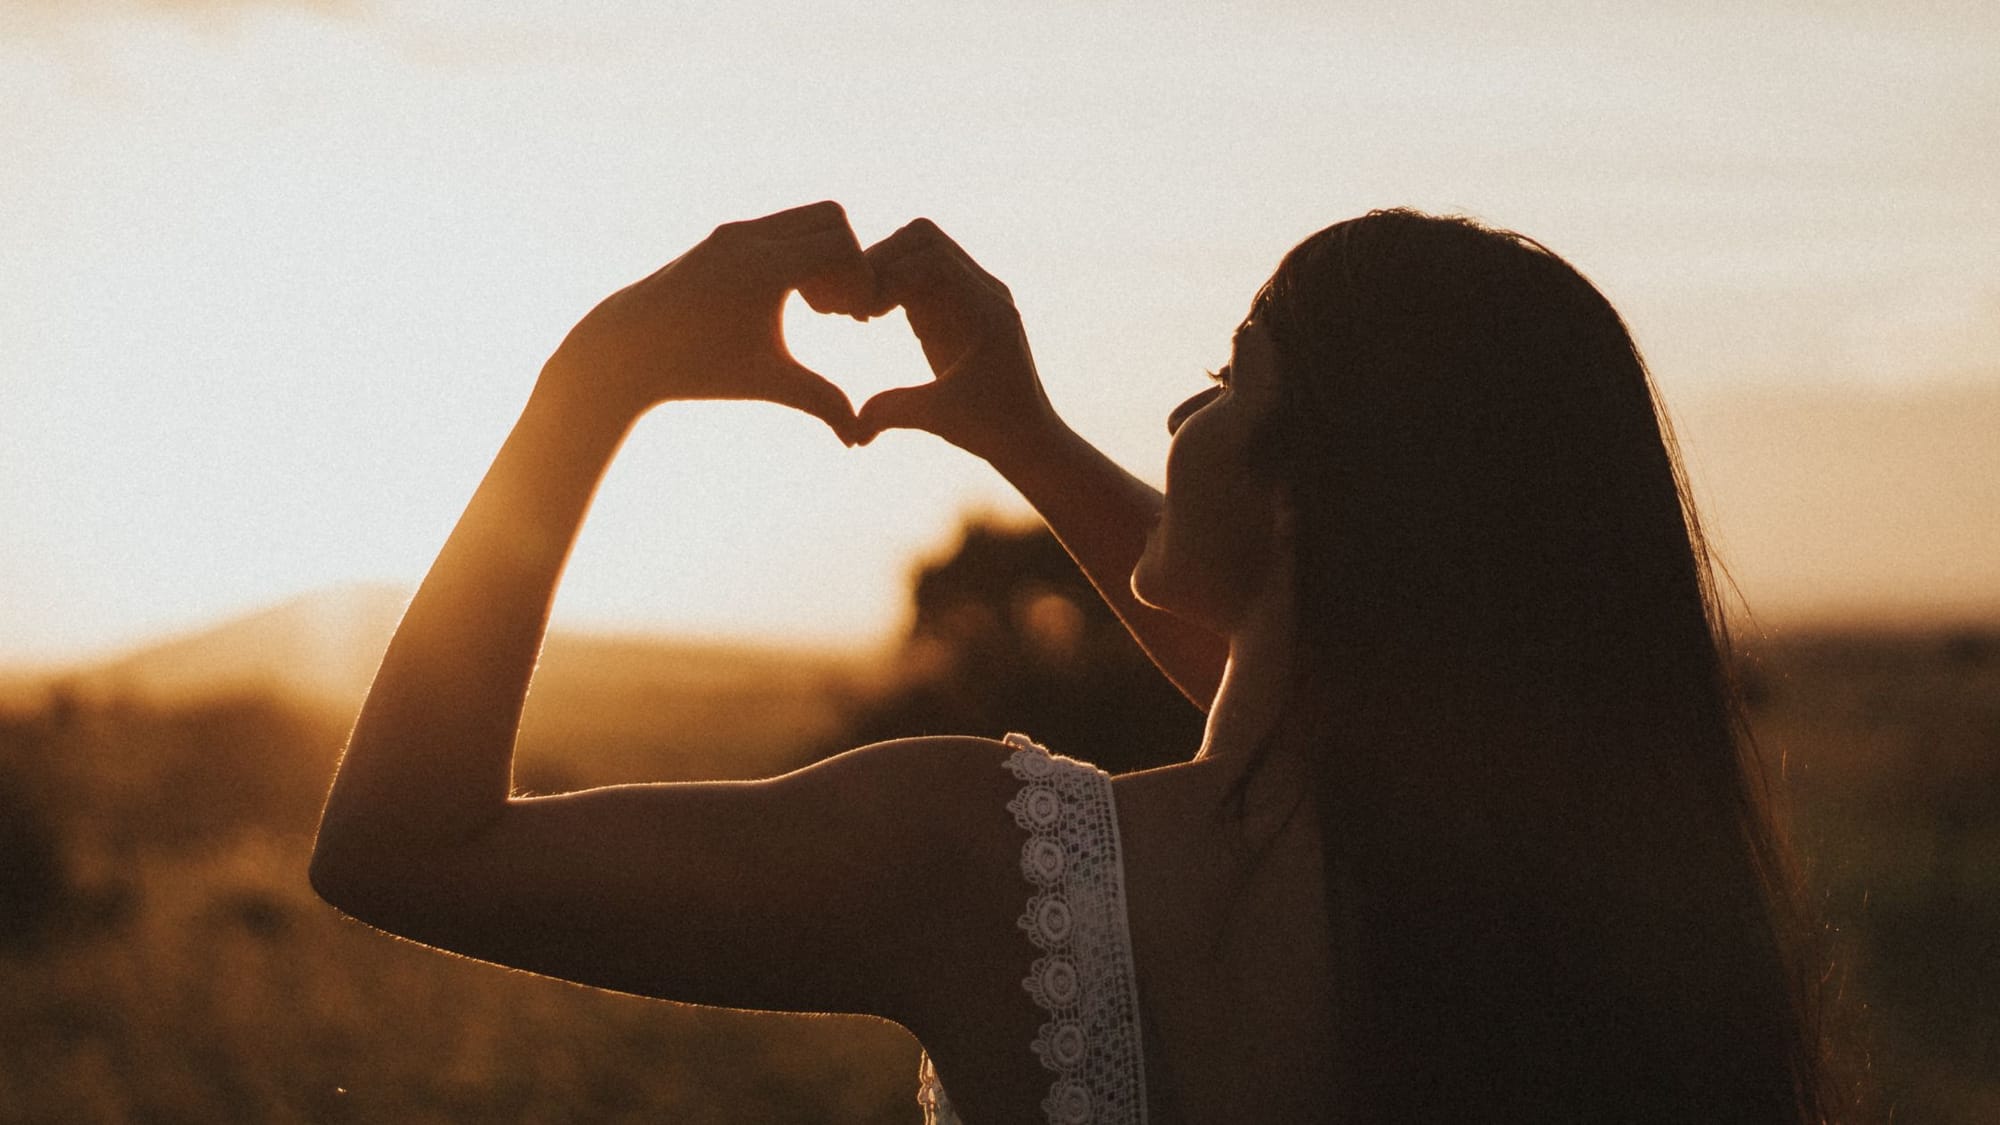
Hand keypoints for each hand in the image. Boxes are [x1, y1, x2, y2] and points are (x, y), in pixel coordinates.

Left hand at [541, 201, 875, 442]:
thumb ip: (819, 401)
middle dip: (848, 260)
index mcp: (763, 268)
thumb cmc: (696, 369)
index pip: (842, 246)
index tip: (855, 320)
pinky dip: (796, 252)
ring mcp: (732, 233)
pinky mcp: (721, 238)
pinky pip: (779, 228)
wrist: (625, 350)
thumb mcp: (764, 383)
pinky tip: (788, 299)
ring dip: (822, 255)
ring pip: (804, 219)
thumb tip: (858, 440)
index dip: (861, 280)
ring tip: (816, 307)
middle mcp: (748, 238)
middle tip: (839, 309)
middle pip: (831, 217)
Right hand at [851, 219, 1058, 461]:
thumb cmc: (992, 430)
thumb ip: (894, 412)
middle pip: (924, 238)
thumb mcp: (939, 419)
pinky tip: (873, 316)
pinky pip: (921, 271)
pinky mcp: (960, 304)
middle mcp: (985, 292)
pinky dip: (893, 283)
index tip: (862, 314)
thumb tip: (852, 429)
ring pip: (921, 248)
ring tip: (862, 311)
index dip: (887, 275)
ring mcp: (974, 294)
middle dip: (881, 262)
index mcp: (986, 311)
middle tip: (855, 306)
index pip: (931, 257)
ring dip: (885, 269)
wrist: (1029, 436)